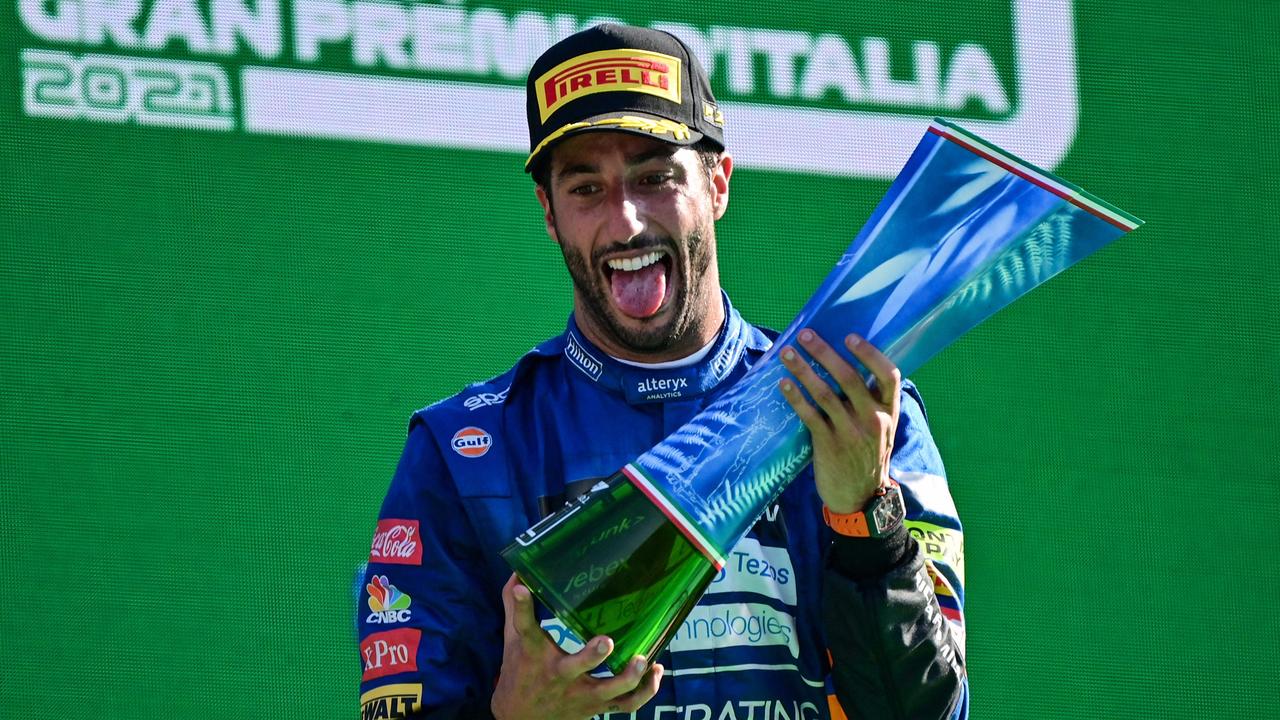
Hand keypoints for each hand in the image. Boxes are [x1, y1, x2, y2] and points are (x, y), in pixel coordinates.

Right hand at [491, 574, 664, 719]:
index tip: (522, 589)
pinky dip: (646, 692)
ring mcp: (580, 693)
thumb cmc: (520, 672)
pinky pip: (625, 705)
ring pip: (608, 691)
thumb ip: (515, 608)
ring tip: (643, 659)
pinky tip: (655, 671)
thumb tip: (517, 573)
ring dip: (628, 677)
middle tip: (607, 641)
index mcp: (535, 652)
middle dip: (592, 655)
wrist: (519, 719)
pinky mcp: (595, 706)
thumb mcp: (513, 640)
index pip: (525, 627)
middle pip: (575, 667)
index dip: (522, 606)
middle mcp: (559, 673)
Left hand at [778, 330, 901, 512]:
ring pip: (825, 393)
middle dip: (824, 352)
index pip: (889, 375)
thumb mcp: (882, 429)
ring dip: (803, 370)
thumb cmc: (868, 455)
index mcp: (889, 411)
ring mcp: (850, 432)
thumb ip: (871, 402)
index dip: (870, 353)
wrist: (860, 497)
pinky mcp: (829, 445)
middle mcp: (872, 419)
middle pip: (849, 377)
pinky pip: (809, 415)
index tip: (850, 336)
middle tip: (805, 335)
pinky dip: (795, 397)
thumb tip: (846, 365)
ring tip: (786, 353)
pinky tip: (783, 384)